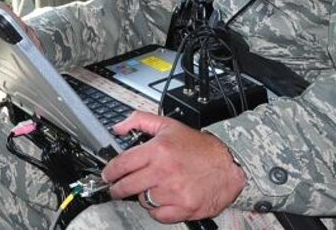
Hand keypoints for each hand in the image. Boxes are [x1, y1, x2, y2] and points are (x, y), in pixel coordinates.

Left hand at [102, 111, 245, 222]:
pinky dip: (156, 210)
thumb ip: (140, 121)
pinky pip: (158, 215)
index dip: (110, 172)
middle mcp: (164, 172)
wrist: (229, 165)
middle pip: (127, 185)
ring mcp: (174, 192)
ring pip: (142, 200)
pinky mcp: (184, 208)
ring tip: (147, 189)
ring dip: (141, 196)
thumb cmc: (200, 148)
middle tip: (116, 188)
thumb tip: (118, 127)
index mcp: (158, 151)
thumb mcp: (169, 125)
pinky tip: (160, 200)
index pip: (122, 164)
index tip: (107, 175)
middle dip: (117, 188)